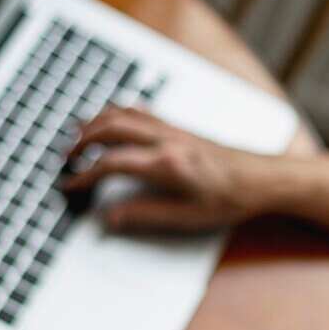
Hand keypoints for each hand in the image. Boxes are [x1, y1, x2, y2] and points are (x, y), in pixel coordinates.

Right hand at [64, 107, 282, 232]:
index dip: (85, 176)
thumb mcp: (187, 218)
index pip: (112, 164)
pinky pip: (140, 111)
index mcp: (167, 164)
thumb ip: (145, 216)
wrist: (263, 179)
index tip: (70, 186)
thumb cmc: (230, 199)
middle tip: (66, 158)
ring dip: (96, 123)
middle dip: (82, 141)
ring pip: (124, 114)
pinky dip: (118, 114)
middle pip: (111, 128)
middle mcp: (167, 139)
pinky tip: (111, 122)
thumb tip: (108, 218)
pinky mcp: (180, 127)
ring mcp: (173, 129)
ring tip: (77, 137)